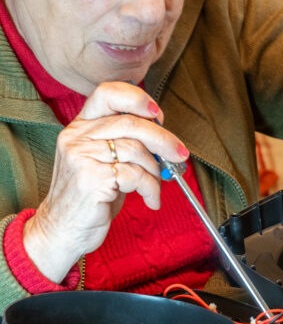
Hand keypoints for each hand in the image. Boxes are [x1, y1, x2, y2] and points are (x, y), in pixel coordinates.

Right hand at [23, 82, 188, 282]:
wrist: (62, 230)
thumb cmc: (91, 196)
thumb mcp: (105, 162)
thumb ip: (127, 143)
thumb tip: (166, 139)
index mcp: (81, 127)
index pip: (107, 93)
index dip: (137, 98)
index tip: (158, 114)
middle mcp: (77, 137)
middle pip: (131, 123)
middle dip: (163, 139)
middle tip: (179, 154)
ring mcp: (81, 157)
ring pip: (136, 150)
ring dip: (156, 170)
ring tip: (156, 185)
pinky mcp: (90, 179)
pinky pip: (136, 176)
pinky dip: (152, 189)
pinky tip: (151, 200)